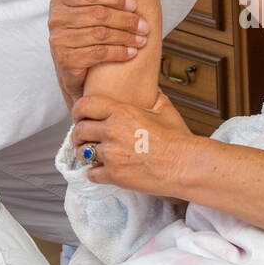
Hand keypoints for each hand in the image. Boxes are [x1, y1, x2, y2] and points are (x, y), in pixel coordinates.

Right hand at [49, 0, 149, 112]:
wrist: (72, 69)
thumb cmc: (80, 32)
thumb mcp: (78, 7)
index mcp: (59, 0)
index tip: (134, 4)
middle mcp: (55, 19)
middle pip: (98, 14)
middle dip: (126, 20)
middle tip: (145, 25)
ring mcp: (59, 40)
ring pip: (101, 34)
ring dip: (126, 37)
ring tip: (142, 39)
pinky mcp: (66, 60)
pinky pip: (98, 53)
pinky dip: (119, 53)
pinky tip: (132, 52)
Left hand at [71, 92, 195, 197]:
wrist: (185, 164)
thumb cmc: (178, 138)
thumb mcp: (165, 109)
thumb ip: (153, 97)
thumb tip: (152, 89)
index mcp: (121, 112)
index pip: (84, 105)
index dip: (79, 111)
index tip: (80, 116)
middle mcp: (112, 131)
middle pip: (79, 130)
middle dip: (79, 134)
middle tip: (84, 138)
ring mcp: (111, 154)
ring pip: (81, 152)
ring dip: (84, 153)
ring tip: (92, 154)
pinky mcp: (113, 175)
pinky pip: (91, 173)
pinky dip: (94, 173)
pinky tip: (102, 170)